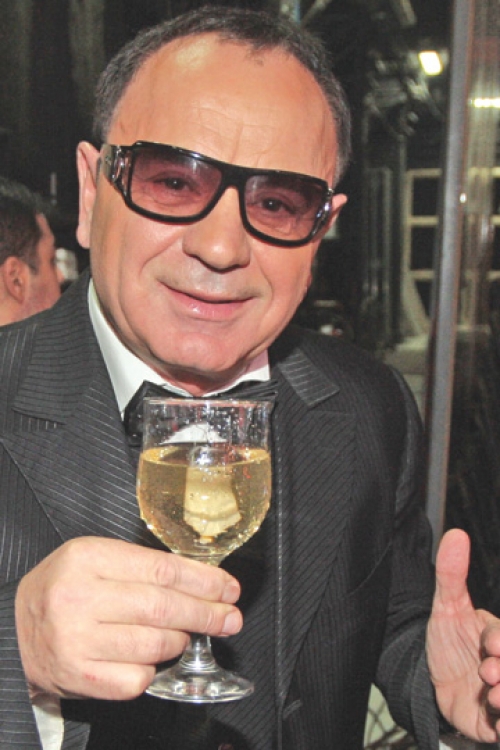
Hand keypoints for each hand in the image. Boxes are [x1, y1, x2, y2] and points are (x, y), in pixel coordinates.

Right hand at [15, 537, 241, 700]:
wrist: (14, 629)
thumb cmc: (64, 589)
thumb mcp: (95, 559)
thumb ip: (142, 566)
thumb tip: (204, 583)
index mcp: (86, 557)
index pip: (161, 569)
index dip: (203, 581)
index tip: (228, 588)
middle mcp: (78, 598)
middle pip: (163, 607)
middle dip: (206, 613)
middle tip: (230, 617)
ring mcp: (76, 641)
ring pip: (155, 644)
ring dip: (181, 640)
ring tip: (184, 634)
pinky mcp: (78, 677)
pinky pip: (136, 678)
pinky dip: (153, 669)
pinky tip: (151, 657)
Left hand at [427, 528, 498, 740]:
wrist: (432, 685)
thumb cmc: (447, 644)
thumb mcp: (446, 608)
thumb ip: (451, 574)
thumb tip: (456, 534)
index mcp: (498, 638)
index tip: (492, 645)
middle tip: (489, 673)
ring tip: (493, 698)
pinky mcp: (496, 723)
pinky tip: (496, 722)